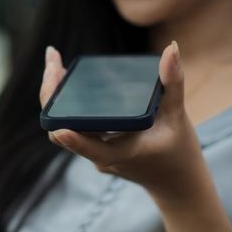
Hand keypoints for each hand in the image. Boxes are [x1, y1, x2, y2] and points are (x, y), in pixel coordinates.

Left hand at [40, 43, 208, 199]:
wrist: (174, 182)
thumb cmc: (179, 151)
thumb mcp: (178, 116)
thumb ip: (173, 83)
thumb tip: (171, 48)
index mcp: (122, 153)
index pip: (90, 149)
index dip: (73, 139)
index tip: (59, 126)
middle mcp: (101, 157)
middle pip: (62, 132)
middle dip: (52, 96)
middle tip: (53, 62)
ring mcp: (94, 155)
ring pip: (62, 130)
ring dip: (55, 100)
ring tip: (54, 64)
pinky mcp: (94, 150)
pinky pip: (72, 128)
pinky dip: (66, 106)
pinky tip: (65, 80)